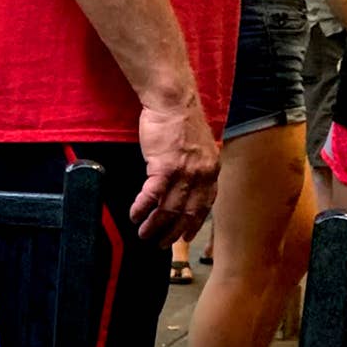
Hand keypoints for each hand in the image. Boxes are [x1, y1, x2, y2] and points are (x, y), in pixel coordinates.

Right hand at [131, 99, 219, 245]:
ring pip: (169, 208)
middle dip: (174, 232)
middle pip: (187, 212)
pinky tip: (134, 215)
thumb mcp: (199, 146)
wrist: (173, 102)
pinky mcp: (163, 167)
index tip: (186, 236)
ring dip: (155, 225)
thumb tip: (185, 182)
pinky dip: (142, 208)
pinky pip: (152, 196)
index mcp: (212, 170)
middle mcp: (202, 175)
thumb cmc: (181, 120)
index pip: (206, 205)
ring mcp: (183, 172)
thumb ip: (196, 166)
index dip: (195, 223)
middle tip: (161, 244)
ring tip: (144, 235)